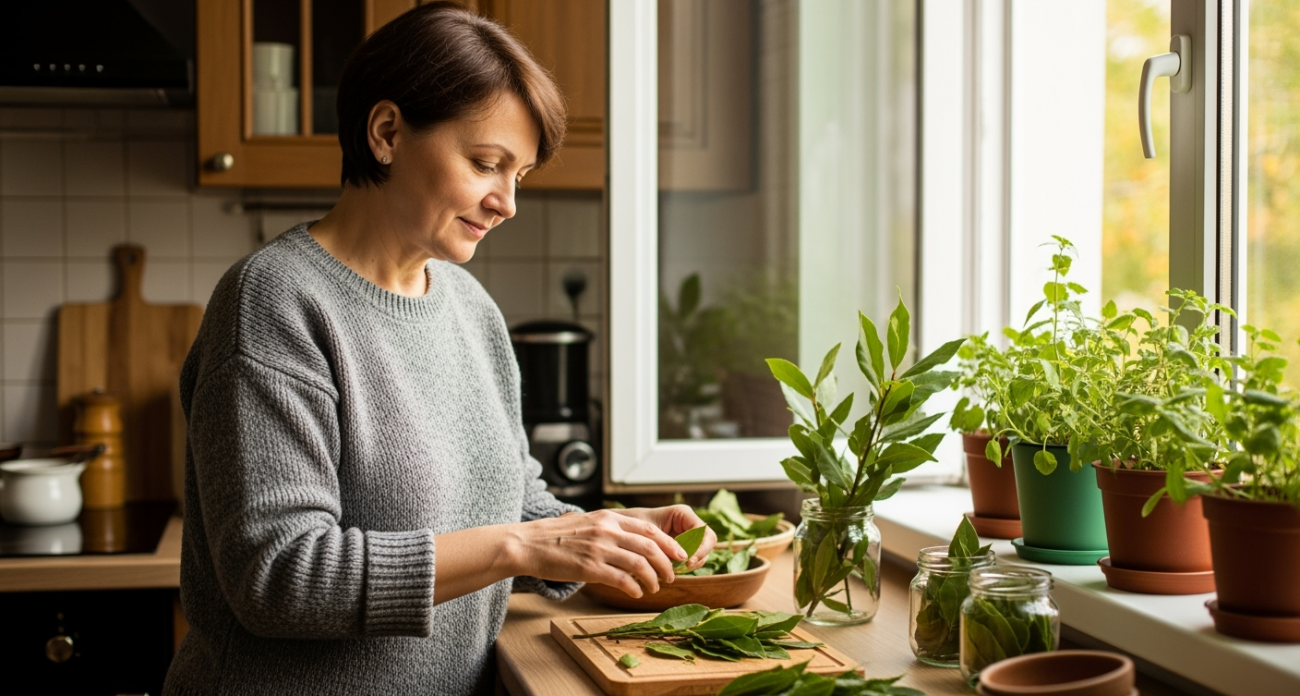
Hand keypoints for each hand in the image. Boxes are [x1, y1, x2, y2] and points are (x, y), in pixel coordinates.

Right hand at [507, 509, 688, 597]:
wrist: (529, 543)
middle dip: (666, 564)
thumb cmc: (557, 536)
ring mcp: (599, 549)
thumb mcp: (588, 522)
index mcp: (610, 518)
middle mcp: (608, 531)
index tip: (680, 555)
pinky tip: (636, 593)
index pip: (649, 530)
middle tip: (671, 576)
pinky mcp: (590, 567)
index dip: (669, 544)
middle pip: (650, 547)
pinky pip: (622, 579)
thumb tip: (633, 541)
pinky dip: (634, 588)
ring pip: (640, 564)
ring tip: (655, 588)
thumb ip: (610, 528)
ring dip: (653, 579)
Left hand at [611, 505, 716, 570]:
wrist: (618, 532)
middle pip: (706, 545)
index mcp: (683, 514)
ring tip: (669, 571)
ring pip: (699, 555)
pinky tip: (667, 571)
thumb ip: (665, 543)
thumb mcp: (646, 533)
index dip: (701, 548)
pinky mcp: (679, 549)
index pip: (705, 532)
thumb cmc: (629, 526)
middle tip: (679, 570)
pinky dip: (680, 568)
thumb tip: (684, 559)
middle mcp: (687, 524)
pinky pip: (688, 561)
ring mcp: (685, 537)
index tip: (687, 562)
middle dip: (695, 559)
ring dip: (687, 566)